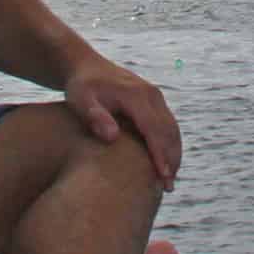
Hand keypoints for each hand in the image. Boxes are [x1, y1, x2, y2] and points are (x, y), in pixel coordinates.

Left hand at [63, 56, 182, 188]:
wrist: (85, 66)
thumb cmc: (81, 87)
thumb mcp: (80, 100)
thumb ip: (94, 116)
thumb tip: (113, 137)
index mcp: (135, 95)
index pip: (153, 128)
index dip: (159, 153)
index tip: (162, 175)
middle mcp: (151, 94)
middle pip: (169, 130)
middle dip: (171, 159)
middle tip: (167, 187)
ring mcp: (155, 97)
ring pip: (172, 129)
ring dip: (174, 154)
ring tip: (168, 182)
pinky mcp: (155, 102)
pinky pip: (168, 126)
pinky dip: (170, 145)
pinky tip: (164, 164)